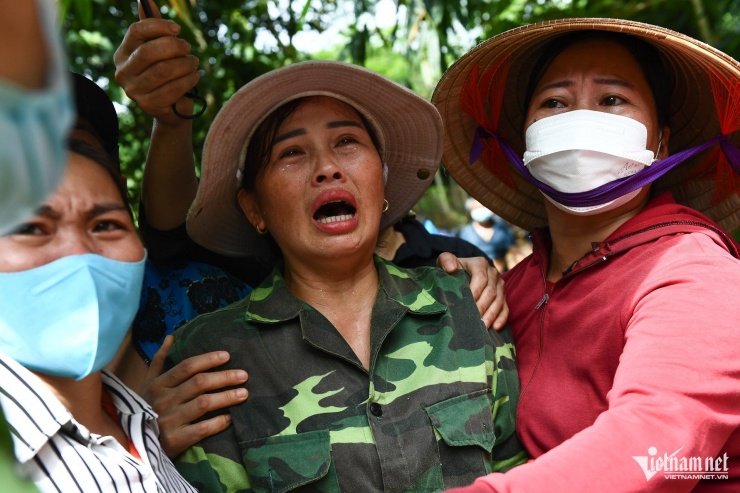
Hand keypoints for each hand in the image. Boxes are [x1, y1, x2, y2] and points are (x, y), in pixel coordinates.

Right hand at [114, 0, 199, 125]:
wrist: (171, 109)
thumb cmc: (166, 74)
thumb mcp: (159, 50)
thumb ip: (153, 28)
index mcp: (122, 54)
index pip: (137, 31)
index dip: (159, 26)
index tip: (178, 29)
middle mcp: (123, 72)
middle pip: (150, 51)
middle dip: (175, 47)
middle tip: (189, 49)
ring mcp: (134, 91)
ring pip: (164, 70)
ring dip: (186, 64)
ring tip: (194, 63)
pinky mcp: (149, 106)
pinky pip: (174, 88)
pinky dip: (189, 79)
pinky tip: (195, 76)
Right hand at [142, 335, 248, 457]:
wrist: (136, 445)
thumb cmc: (147, 409)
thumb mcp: (147, 384)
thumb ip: (159, 360)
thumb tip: (171, 337)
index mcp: (158, 385)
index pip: (187, 366)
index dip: (208, 359)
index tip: (227, 356)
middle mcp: (163, 400)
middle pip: (199, 383)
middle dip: (224, 377)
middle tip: (243, 375)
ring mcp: (168, 421)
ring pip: (204, 403)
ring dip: (227, 397)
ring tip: (244, 394)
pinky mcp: (174, 440)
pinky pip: (202, 429)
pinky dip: (218, 422)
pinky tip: (230, 418)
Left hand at [437, 253, 508, 330]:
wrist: (457, 275)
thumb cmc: (450, 270)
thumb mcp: (444, 262)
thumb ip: (446, 260)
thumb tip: (452, 268)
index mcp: (479, 263)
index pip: (481, 278)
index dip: (474, 292)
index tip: (465, 304)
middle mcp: (492, 272)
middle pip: (491, 291)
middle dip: (482, 306)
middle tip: (473, 319)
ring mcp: (499, 285)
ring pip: (499, 300)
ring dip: (491, 314)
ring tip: (483, 326)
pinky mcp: (503, 296)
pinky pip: (505, 308)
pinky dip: (501, 318)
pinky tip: (495, 327)